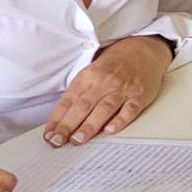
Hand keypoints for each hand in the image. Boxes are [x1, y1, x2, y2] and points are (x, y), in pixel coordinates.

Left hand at [44, 35, 173, 145]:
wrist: (142, 50)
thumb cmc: (113, 65)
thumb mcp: (91, 73)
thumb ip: (79, 93)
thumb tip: (63, 119)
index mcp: (87, 76)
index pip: (68, 100)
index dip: (57, 119)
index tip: (49, 135)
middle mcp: (104, 82)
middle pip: (83, 106)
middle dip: (68, 125)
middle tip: (58, 141)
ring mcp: (122, 89)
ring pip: (103, 109)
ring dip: (89, 126)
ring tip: (78, 140)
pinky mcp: (139, 96)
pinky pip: (129, 110)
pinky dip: (120, 120)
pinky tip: (110, 130)